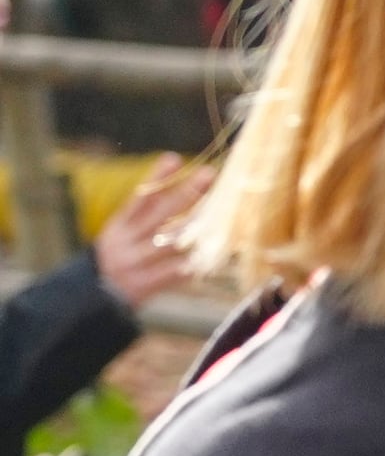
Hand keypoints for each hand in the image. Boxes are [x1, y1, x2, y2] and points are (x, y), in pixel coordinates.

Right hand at [92, 158, 209, 311]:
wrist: (92, 297)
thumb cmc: (122, 255)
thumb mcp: (125, 232)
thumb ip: (149, 214)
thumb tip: (187, 186)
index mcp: (120, 225)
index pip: (139, 197)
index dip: (156, 178)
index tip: (174, 158)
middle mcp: (126, 242)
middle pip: (159, 215)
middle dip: (186, 194)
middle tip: (209, 174)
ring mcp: (134, 263)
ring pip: (169, 242)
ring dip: (196, 227)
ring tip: (221, 212)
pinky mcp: (143, 285)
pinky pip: (173, 273)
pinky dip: (192, 264)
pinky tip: (213, 255)